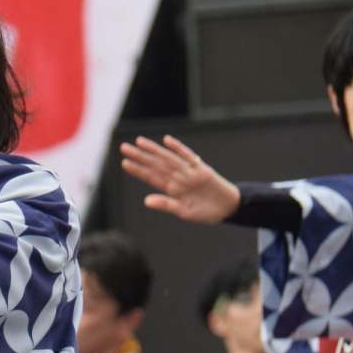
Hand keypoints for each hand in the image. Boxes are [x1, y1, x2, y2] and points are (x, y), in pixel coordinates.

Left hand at [120, 135, 240, 223]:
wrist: (228, 208)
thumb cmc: (206, 211)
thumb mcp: (184, 212)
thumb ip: (166, 205)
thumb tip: (146, 201)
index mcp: (172, 189)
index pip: (151, 177)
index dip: (138, 170)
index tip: (124, 163)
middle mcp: (177, 178)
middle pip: (156, 165)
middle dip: (140, 156)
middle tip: (124, 147)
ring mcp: (188, 172)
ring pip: (168, 158)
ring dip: (154, 150)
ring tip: (139, 141)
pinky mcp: (201, 169)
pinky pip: (188, 156)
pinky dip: (178, 148)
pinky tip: (167, 140)